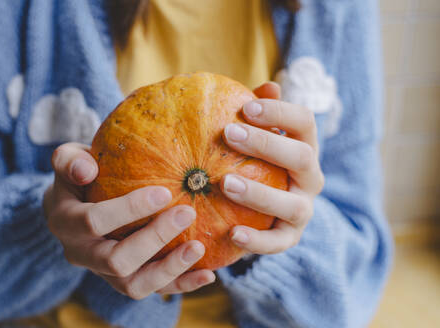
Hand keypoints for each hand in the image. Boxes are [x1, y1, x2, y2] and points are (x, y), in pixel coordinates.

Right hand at [43, 142, 214, 298]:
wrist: (77, 204)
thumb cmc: (80, 175)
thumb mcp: (68, 160)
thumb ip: (69, 161)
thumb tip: (85, 169)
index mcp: (65, 223)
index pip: (94, 222)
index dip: (129, 210)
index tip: (165, 192)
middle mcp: (81, 254)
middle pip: (117, 261)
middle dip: (154, 239)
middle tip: (187, 213)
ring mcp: (103, 272)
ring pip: (134, 285)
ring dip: (169, 269)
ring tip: (198, 248)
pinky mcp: (125, 279)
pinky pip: (153, 289)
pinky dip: (180, 285)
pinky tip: (207, 275)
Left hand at [221, 82, 324, 253]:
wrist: (267, 209)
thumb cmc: (256, 162)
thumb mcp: (258, 137)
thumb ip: (260, 114)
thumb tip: (268, 86)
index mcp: (304, 147)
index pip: (305, 122)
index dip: (279, 112)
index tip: (247, 107)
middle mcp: (311, 177)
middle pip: (302, 157)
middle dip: (266, 144)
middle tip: (229, 133)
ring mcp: (304, 209)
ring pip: (292, 204)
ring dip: (259, 194)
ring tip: (224, 184)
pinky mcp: (291, 237)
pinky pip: (278, 242)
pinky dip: (257, 241)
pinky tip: (231, 233)